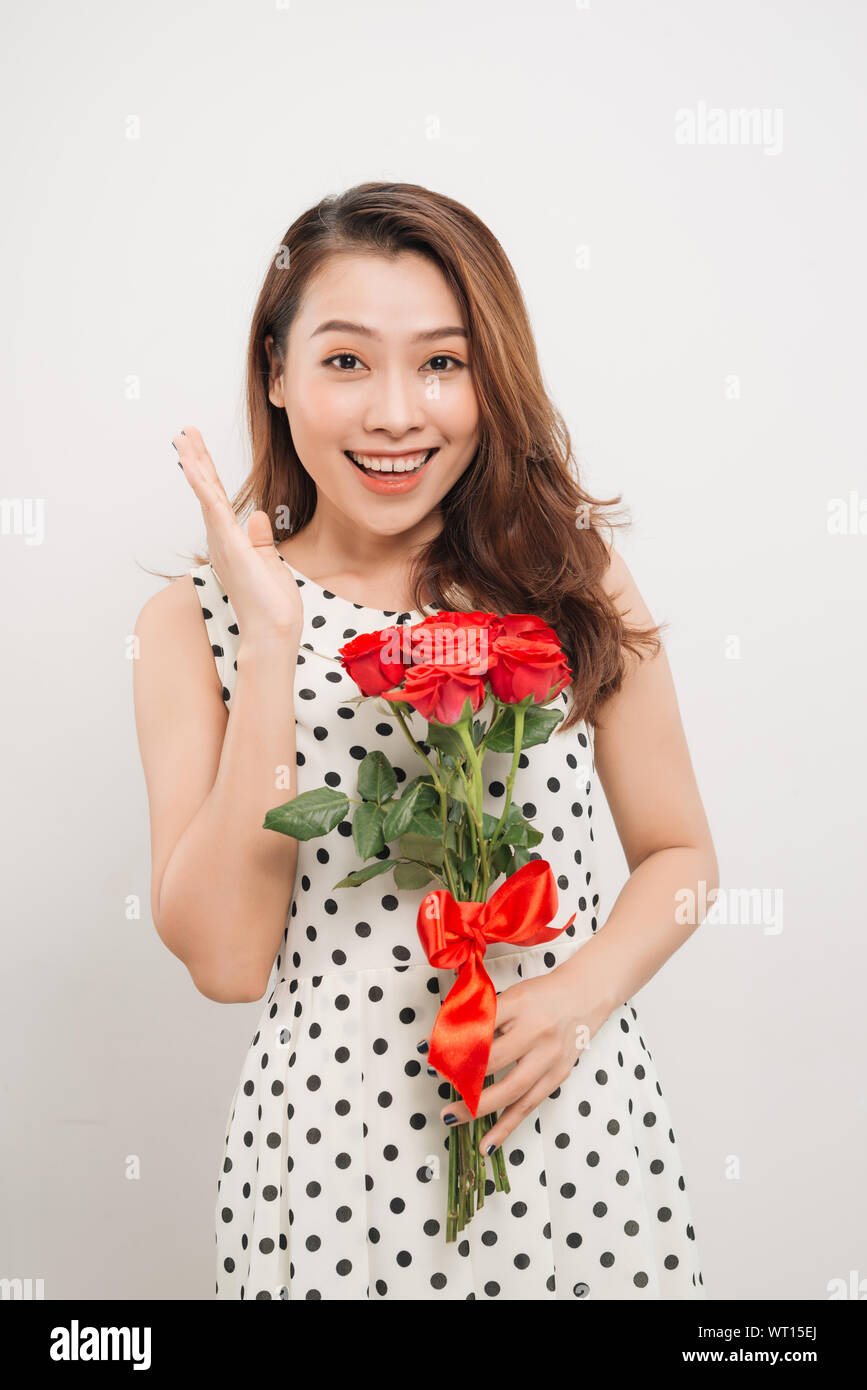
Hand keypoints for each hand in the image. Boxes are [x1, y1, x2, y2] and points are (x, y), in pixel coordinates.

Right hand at [173, 425, 303, 640]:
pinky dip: (203, 485)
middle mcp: (222, 540)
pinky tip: (194, 465)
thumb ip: (261, 540)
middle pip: (207, 492)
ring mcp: (224, 542)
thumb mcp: (270, 565)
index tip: (199, 451)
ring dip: (195, 465)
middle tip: (184, 433)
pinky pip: (213, 508)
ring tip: (183, 440)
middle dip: (196, 461)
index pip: (219, 500)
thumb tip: (258, 515)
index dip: (209, 474)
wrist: (274, 632)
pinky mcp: (230, 545)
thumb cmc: (272, 607)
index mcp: (231, 543)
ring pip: (206, 495)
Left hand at [422, 959, 612, 1154]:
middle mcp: (537, 1032)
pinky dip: (506, 1127)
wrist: (583, 998)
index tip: (429, 1051)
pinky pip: (528, 1107)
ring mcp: (549, 1058)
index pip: (479, 1026)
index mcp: (519, 1005)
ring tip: (451, 1117)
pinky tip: (488, 1144)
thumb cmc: (540, 996)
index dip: (452, 1040)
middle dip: (460, 1074)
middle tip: (438, 1080)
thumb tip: (443, 1040)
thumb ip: (481, 1017)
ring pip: (510, 1091)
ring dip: (477, 1109)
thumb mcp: (509, 995)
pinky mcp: (557, 1077)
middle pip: (493, 1061)